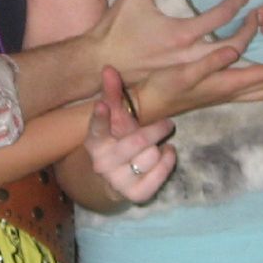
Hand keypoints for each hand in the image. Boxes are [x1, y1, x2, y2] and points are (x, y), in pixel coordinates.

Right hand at [85, 66, 176, 202]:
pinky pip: (159, 175)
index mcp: (95, 142)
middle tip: (167, 123)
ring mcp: (118, 181)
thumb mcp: (115, 119)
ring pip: (150, 157)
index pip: (96, 128)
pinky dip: (167, 162)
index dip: (99, 117)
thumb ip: (113, 95)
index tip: (101, 105)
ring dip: (159, 148)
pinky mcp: (136, 195)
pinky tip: (166, 154)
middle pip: (135, 141)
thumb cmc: (117, 140)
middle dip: (155, 130)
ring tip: (159, 145)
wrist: (115, 179)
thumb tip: (108, 68)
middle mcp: (102, 163)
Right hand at [92, 0, 257, 76]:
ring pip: (229, 65)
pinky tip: (239, 54)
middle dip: (251, 29)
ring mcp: (188, 71)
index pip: (222, 15)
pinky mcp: (184, 80)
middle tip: (258, 14)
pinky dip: (233, 64)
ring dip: (246, 49)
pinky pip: (217, 74)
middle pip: (235, 45)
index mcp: (181, 33)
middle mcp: (190, 56)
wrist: (99, 63)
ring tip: (253, 33)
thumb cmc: (116, 27)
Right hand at [133, 18, 262, 120]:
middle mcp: (230, 92)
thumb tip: (234, 50)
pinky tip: (262, 70)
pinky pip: (251, 88)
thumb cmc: (161, 87)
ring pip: (261, 90)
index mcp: (225, 85)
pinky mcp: (217, 93)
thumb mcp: (183, 71)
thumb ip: (210, 61)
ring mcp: (224, 95)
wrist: (146, 105)